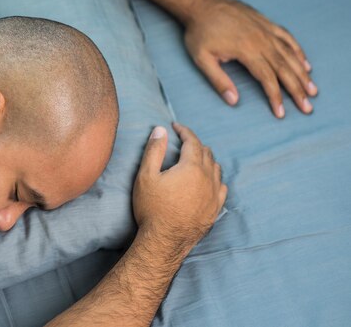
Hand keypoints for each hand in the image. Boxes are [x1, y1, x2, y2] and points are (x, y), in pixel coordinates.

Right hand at [133, 123, 225, 253]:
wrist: (164, 241)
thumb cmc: (152, 208)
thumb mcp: (146, 176)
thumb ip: (154, 150)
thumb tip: (160, 130)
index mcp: (191, 167)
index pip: (193, 141)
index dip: (184, 131)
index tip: (176, 126)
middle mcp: (207, 179)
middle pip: (206, 153)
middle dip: (195, 143)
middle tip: (183, 141)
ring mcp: (214, 195)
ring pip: (216, 169)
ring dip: (206, 159)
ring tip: (195, 158)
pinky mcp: (215, 210)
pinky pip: (221, 187)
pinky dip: (215, 178)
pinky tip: (209, 180)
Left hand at [184, 0, 317, 117]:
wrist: (202, 4)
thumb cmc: (200, 32)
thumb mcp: (202, 59)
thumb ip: (218, 80)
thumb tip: (233, 100)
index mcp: (246, 50)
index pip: (267, 78)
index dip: (276, 97)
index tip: (281, 113)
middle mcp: (261, 40)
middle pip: (284, 68)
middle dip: (297, 90)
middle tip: (307, 107)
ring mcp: (265, 30)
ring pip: (290, 54)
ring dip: (303, 73)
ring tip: (312, 89)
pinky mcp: (266, 23)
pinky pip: (287, 38)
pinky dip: (298, 51)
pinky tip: (305, 63)